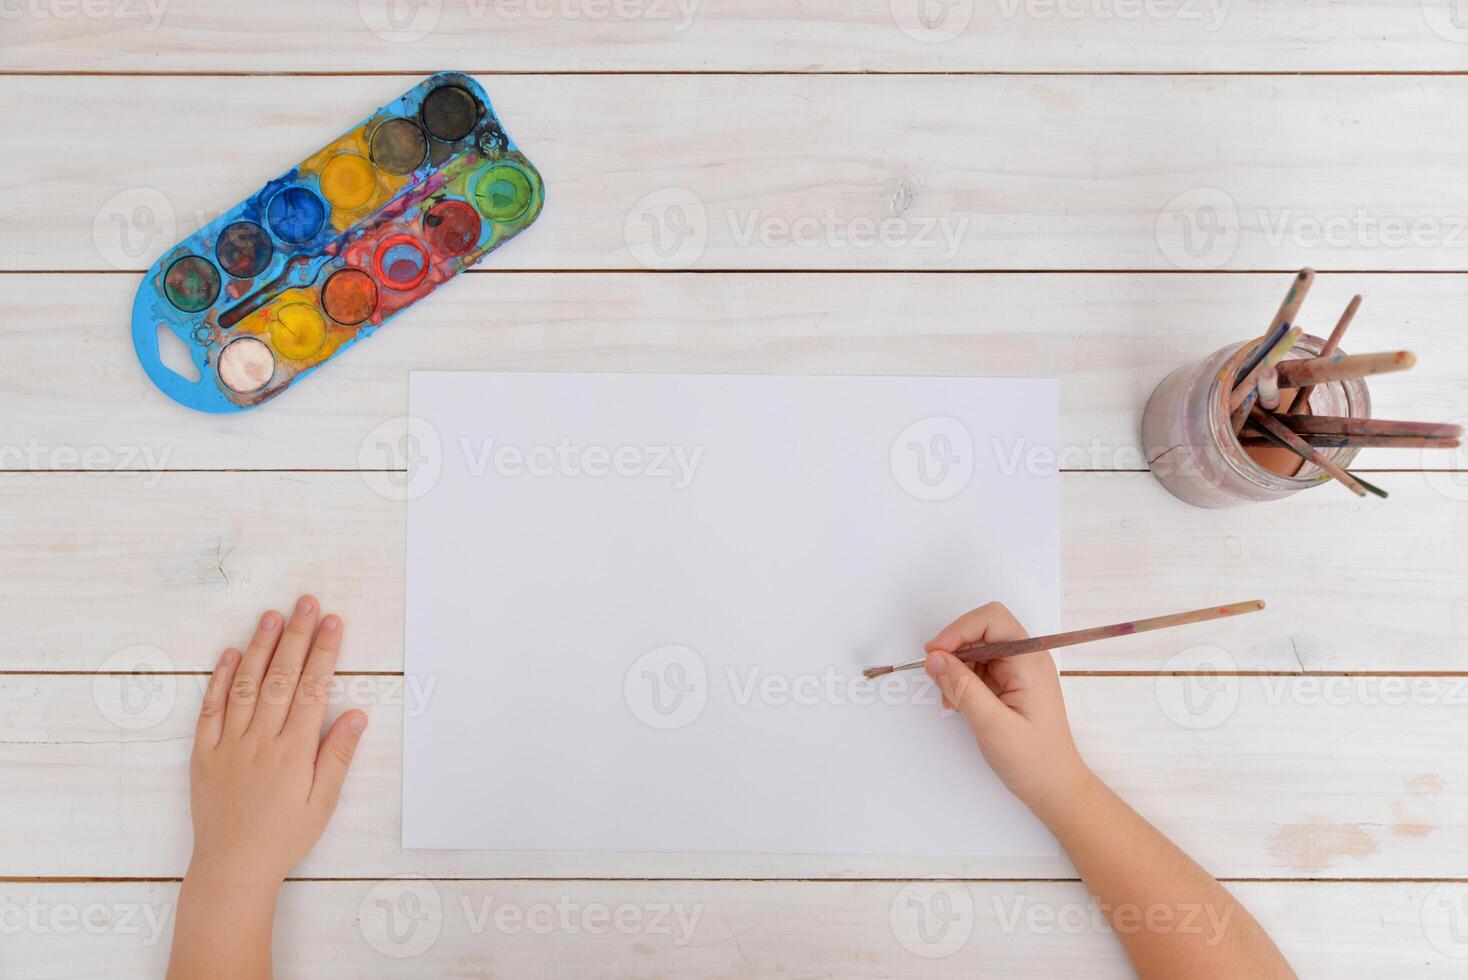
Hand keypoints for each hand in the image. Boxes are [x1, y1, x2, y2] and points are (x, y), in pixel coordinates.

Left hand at [187, 596, 366, 887]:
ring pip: (245, 685)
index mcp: (294, 750)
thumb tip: (355, 714)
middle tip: (306, 602)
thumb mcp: (322, 802)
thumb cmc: (284, 837)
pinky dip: (219, 679)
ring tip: (272, 616)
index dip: (324, 652)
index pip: (312, 688)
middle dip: (297, 636)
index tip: (333, 622)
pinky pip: (211, 709)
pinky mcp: (204, 753)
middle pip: (281, 677)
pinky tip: (229, 654)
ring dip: (260, 647)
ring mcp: (230, 744)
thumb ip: (337, 755)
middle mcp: (261, 740)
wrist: (232, 867)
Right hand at [924, 601, 1090, 814]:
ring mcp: (1020, 671)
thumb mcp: (992, 725)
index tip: (935, 654)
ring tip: (950, 698)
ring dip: (957, 667)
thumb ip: (962, 688)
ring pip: (978, 649)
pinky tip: (958, 703)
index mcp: (1030, 662)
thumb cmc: (1033, 761)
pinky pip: (981, 668)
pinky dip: (963, 680)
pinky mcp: (1012, 684)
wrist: (1056, 788)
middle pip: (983, 630)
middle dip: (955, 648)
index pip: (991, 620)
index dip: (958, 630)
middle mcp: (1027, 660)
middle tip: (937, 676)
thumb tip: (935, 658)